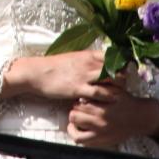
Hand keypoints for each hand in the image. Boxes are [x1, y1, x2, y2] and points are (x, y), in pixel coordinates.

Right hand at [2, 50, 123, 100]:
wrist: (35, 73)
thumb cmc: (52, 67)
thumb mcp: (71, 59)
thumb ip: (86, 62)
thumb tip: (98, 66)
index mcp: (87, 55)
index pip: (113, 57)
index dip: (121, 65)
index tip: (122, 73)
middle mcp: (89, 64)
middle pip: (117, 70)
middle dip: (123, 79)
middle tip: (121, 88)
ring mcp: (84, 76)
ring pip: (112, 81)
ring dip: (117, 90)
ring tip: (115, 97)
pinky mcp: (78, 89)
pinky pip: (100, 94)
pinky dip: (105, 99)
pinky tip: (104, 103)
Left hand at [68, 89, 158, 149]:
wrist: (142, 117)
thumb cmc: (126, 102)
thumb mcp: (114, 90)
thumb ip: (99, 87)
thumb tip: (84, 83)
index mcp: (102, 109)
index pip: (78, 105)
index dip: (78, 101)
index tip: (81, 101)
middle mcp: (100, 123)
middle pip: (75, 116)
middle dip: (75, 111)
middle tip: (80, 109)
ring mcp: (101, 134)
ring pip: (75, 129)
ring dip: (74, 124)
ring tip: (78, 119)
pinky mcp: (103, 142)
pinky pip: (83, 142)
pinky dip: (77, 135)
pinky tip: (78, 129)